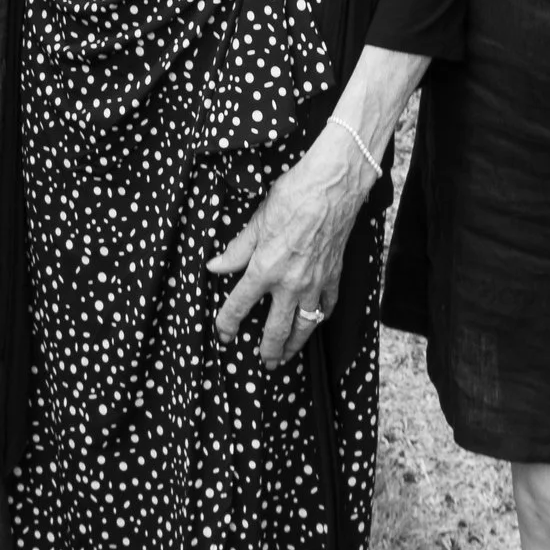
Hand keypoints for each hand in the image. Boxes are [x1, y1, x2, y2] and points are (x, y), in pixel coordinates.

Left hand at [209, 127, 370, 367]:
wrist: (333, 187)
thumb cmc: (294, 195)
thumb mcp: (257, 221)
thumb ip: (237, 249)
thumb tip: (215, 266)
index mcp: (265, 268)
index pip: (239, 305)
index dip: (227, 324)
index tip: (223, 335)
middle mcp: (290, 283)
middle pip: (276, 330)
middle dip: (267, 350)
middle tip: (263, 362)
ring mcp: (315, 283)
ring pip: (305, 326)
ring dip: (294, 345)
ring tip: (287, 356)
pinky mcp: (334, 276)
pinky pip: (328, 306)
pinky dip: (321, 317)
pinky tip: (315, 320)